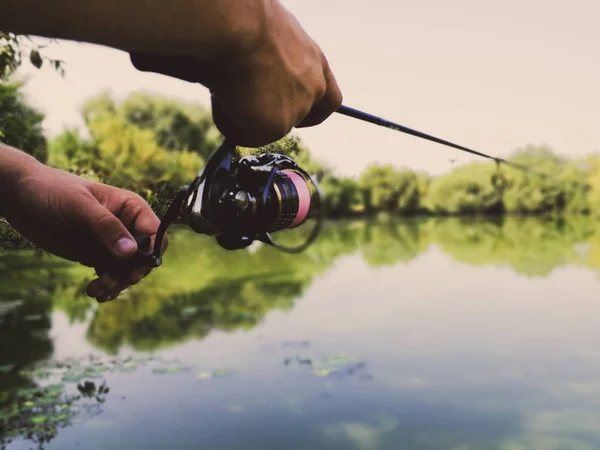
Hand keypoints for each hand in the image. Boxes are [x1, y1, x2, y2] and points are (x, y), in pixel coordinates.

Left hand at [3, 158, 165, 302]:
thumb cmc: (52, 191)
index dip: (151, 252)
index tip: (134, 269)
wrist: (20, 198)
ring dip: (117, 283)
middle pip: (144, 257)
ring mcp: (111, 242)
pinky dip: (106, 287)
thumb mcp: (80, 206)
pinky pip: (110, 275)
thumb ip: (106, 227)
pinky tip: (93, 291)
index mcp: (131, 208)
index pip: (154, 232)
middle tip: (112, 282)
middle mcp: (125, 226)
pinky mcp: (96, 255)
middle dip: (131, 273)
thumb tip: (132, 252)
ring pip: (127, 270)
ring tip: (98, 289)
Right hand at [130, 0, 342, 146]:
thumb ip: (257, 58)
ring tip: (225, 85)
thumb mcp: (256, 34)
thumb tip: (213, 68)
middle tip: (254, 111)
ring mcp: (297, 107)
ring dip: (247, 113)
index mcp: (313, 58)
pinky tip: (219, 95)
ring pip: (270, 125)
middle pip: (311, 115)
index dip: (314, 107)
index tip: (301, 113)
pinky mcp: (276, 125)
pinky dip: (228, 121)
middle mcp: (313, 83)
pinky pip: (245, 133)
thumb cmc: (238, 17)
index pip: (329, 94)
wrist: (234, 24)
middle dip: (283, 116)